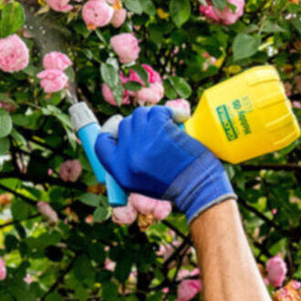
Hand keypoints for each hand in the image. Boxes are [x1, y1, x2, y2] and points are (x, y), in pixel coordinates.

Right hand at [94, 106, 234, 221]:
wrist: (198, 189)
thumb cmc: (176, 187)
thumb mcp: (140, 184)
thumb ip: (128, 164)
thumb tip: (126, 140)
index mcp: (119, 171)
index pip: (102, 143)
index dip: (110, 132)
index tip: (120, 126)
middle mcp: (127, 155)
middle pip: (124, 126)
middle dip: (140, 125)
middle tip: (155, 130)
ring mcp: (142, 141)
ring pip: (140, 115)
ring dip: (154, 117)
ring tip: (167, 125)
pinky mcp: (159, 130)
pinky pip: (158, 111)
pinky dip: (169, 112)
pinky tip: (179, 118)